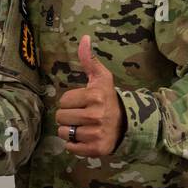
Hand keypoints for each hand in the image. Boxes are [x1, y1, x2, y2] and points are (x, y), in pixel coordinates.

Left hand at [56, 35, 125, 156]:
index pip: (63, 101)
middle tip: (81, 115)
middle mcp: (96, 115)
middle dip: (68, 116)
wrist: (127, 123)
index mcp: (95, 96)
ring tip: (83, 126)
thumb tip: (84, 38)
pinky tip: (85, 137)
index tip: (83, 103)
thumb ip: (89, 59)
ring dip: (70, 131)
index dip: (70, 102)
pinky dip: (74, 145)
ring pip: (64, 133)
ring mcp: (96, 134)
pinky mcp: (96, 149)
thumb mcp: (101, 78)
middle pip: (60, 117)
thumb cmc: (108, 98)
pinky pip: (70, 148)